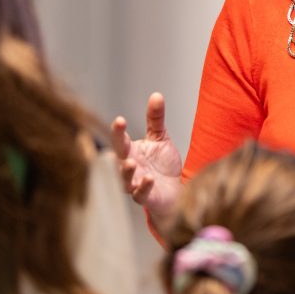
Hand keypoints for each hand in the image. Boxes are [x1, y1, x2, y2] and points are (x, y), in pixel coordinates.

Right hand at [110, 92, 182, 228]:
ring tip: (130, 163)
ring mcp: (136, 184)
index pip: (120, 140)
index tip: (119, 120)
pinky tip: (149, 179)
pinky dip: (143, 187)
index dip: (118, 130)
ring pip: (125, 180)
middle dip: (117, 146)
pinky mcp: (147, 199)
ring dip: (125, 172)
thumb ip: (155, 119)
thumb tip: (156, 95)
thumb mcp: (160, 138)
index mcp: (131, 152)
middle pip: (118, 157)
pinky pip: (141, 195)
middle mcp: (130, 168)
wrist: (177, 190)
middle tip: (120, 134)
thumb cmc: (164, 165)